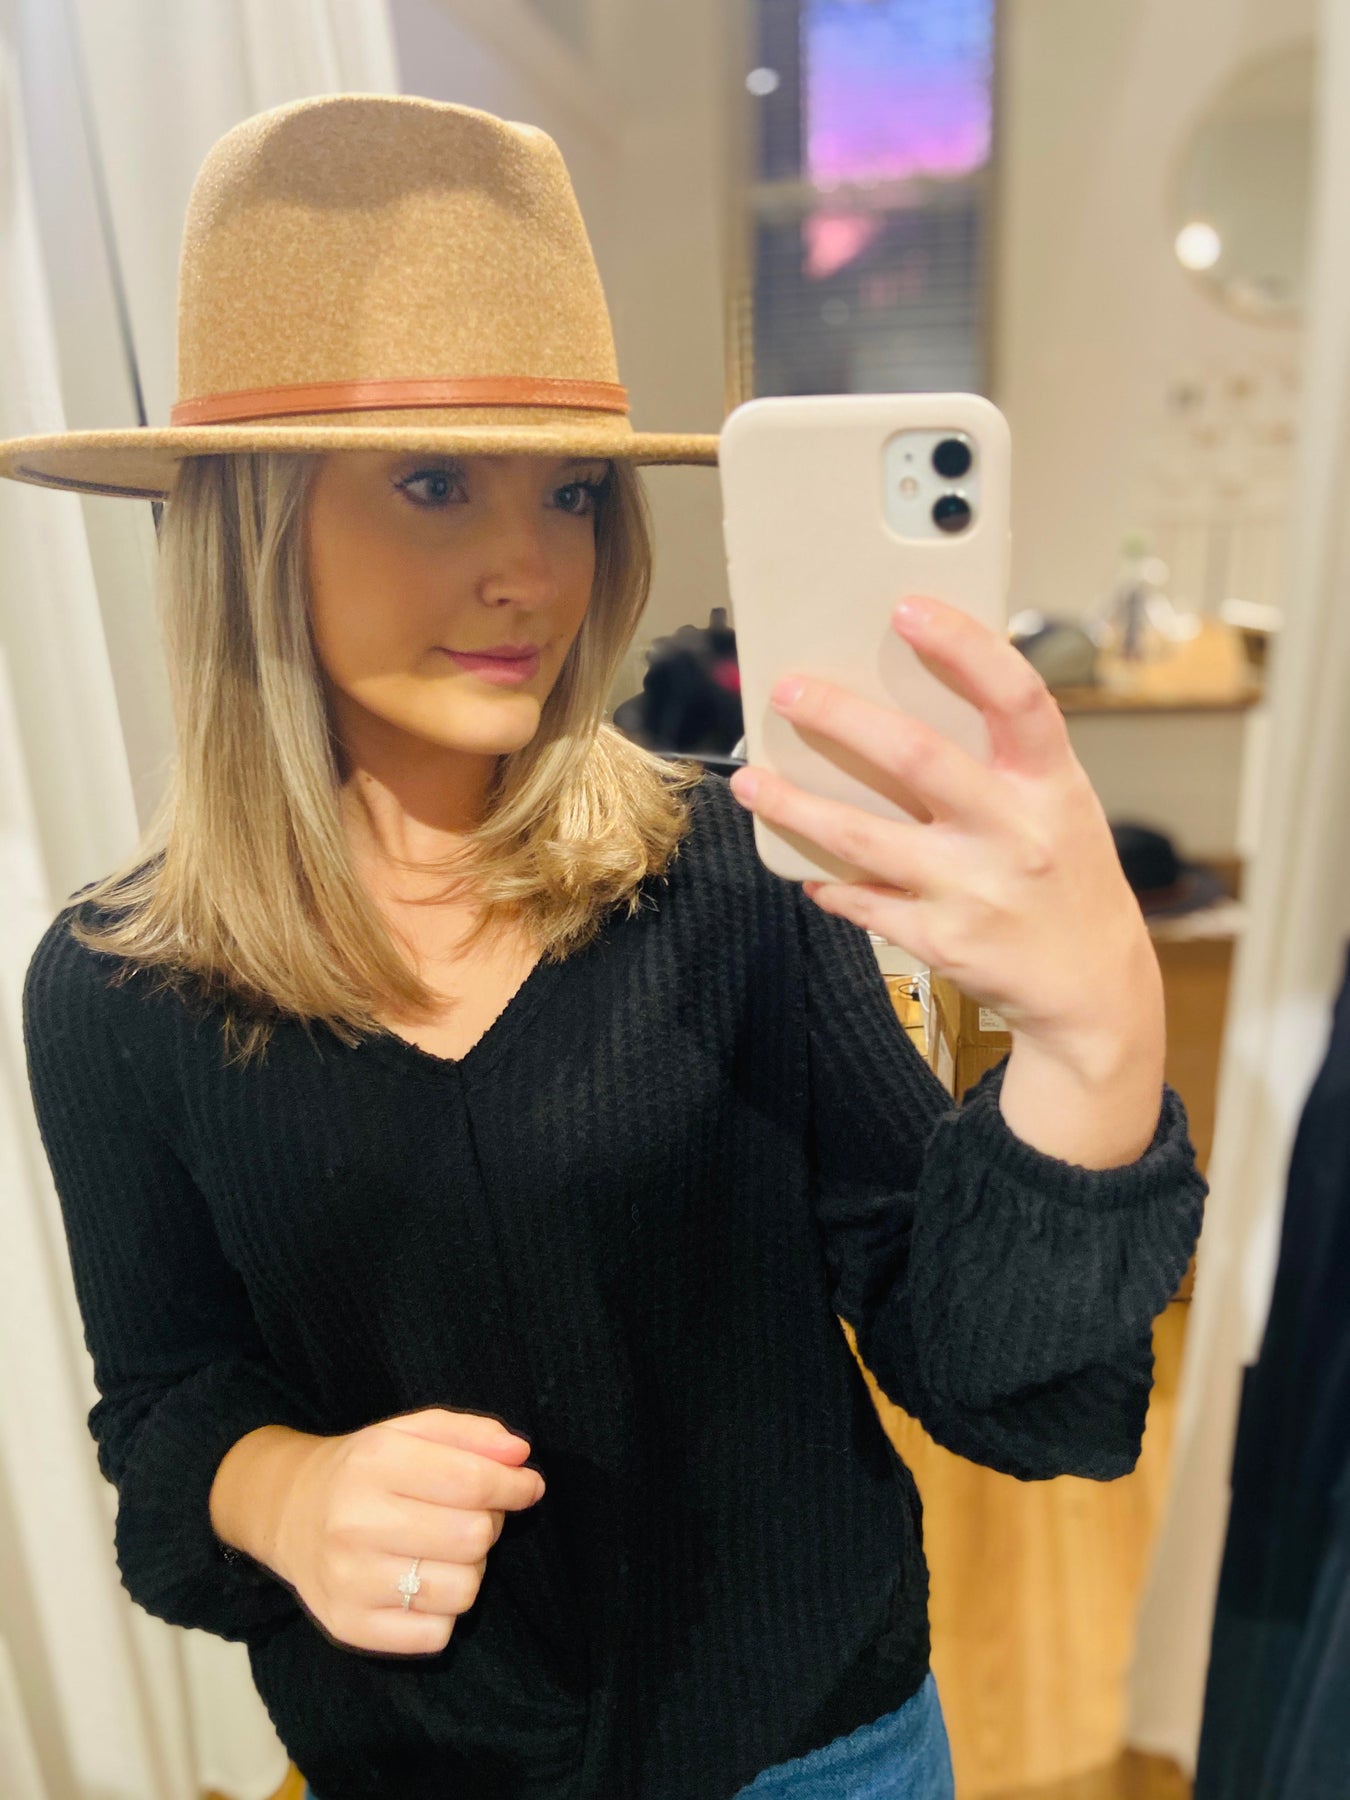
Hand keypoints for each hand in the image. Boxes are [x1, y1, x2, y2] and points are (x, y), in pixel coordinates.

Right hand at [273, 1406, 546, 1653]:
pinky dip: (444, 1611)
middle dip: (488, 1524)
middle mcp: (355, 1521)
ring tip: (444, 1551)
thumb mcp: (411, 1431)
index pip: (471, 1481)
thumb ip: (472, 1435)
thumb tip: (521, 1456)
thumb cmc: (365, 1470)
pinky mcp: (349, 1627)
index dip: (513, 1485)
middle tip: (470, 1516)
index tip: (527, 1486)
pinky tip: (422, 1583)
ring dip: (470, 1570)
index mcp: (374, 1461)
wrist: (289, 1511)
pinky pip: (437, 1634)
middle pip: (473, 1537)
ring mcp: (348, 1580)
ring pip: (462, 1590)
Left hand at [727, 593, 1163, 1094]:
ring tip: (750, 784)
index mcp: (1052, 783)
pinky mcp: (944, 940)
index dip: (964, 646)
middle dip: (842, 718)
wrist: (1095, 989)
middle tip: (789, 693)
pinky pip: (864, 902)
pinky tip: (804, 870)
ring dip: (796, 808)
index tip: (909, 608)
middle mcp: (1016, 830)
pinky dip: (829, 884)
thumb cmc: (1066, 877)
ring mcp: (977, 888)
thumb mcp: (1061, 806)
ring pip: (863, 837)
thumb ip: (1003, 758)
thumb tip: (908, 698)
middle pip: (917, 757)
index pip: (1016, 696)